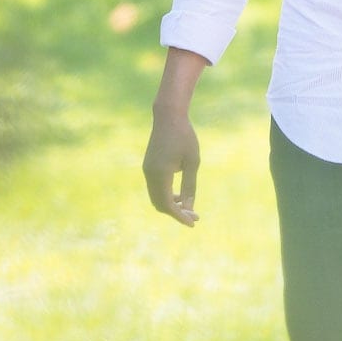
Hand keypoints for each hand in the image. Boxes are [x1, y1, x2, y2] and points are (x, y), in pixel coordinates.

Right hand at [143, 110, 200, 226]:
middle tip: (194, 216)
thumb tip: (189, 207)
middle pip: (160, 204)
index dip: (180, 216)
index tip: (193, 223)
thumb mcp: (192, 162)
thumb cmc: (185, 137)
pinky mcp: (148, 167)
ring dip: (171, 205)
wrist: (168, 117)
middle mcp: (150, 174)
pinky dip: (166, 196)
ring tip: (189, 207)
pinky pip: (155, 188)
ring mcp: (147, 171)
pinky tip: (179, 195)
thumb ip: (190, 185)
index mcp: (160, 174)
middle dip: (176, 213)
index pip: (168, 204)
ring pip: (156, 197)